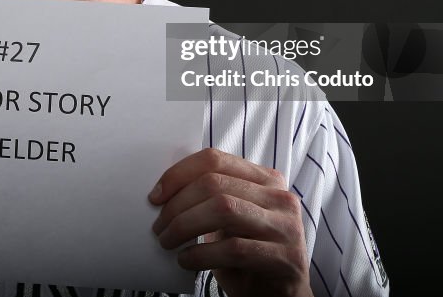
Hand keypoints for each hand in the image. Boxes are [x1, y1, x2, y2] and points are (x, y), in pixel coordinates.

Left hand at [149, 148, 310, 296]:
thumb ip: (210, 197)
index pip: (215, 160)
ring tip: (168, 242)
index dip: (179, 174)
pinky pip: (234, 249)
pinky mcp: (285, 257)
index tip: (156, 196)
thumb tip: (163, 192)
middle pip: (215, 184)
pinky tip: (186, 261)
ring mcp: (285, 226)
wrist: (279, 293)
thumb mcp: (230, 218)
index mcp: (265, 178)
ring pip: (224, 209)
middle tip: (159, 227)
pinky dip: (201, 254)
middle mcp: (279, 196)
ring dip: (185, 226)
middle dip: (178, 205)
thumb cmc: (248, 252)